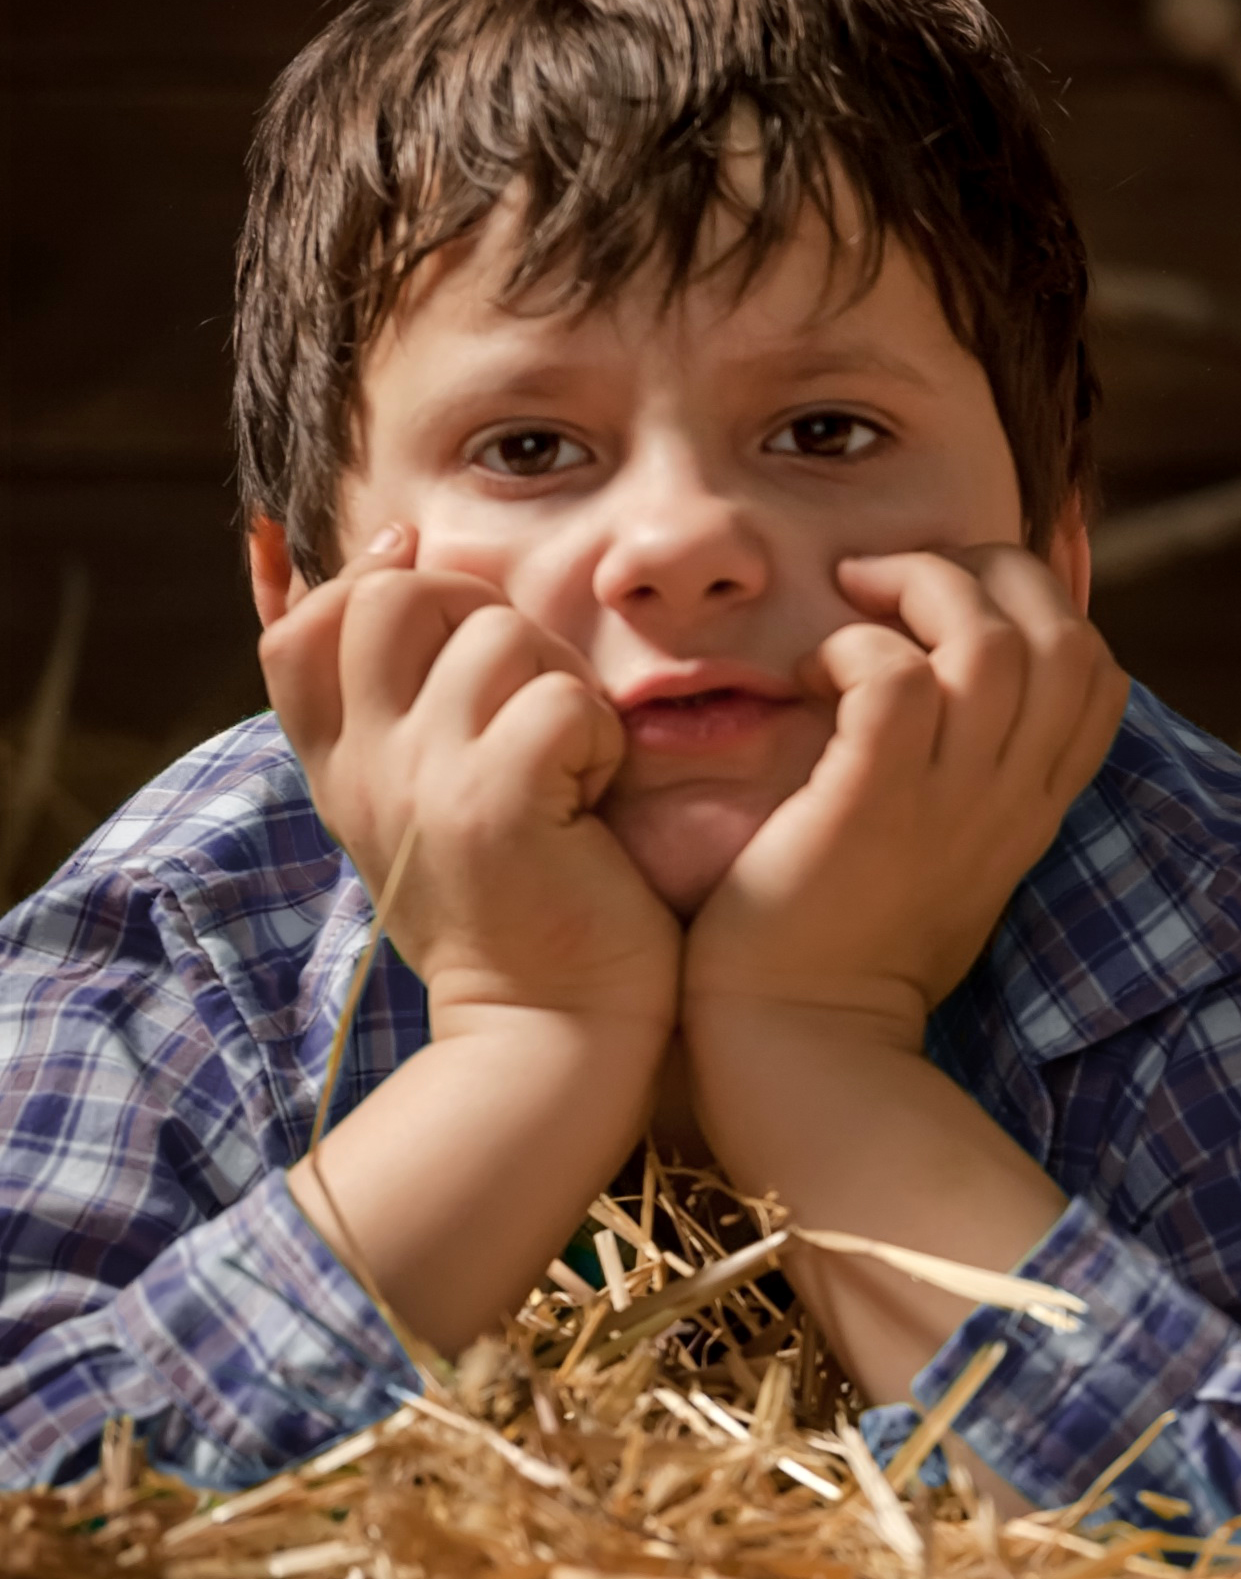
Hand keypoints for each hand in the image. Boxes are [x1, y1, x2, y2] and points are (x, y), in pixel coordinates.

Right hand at [255, 522, 677, 1038]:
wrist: (547, 1027)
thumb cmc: (515, 900)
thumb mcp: (422, 796)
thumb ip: (387, 698)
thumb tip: (357, 551)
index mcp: (339, 766)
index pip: (301, 630)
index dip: (366, 581)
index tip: (433, 591)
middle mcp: (362, 768)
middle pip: (394, 597)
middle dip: (483, 610)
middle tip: (531, 687)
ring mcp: (419, 783)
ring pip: (499, 635)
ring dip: (561, 679)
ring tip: (572, 758)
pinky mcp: (494, 804)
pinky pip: (560, 700)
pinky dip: (601, 734)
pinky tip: (596, 794)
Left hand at [680, 548, 1125, 1056]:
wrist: (804, 1043)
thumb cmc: (852, 943)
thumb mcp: (950, 856)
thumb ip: (971, 782)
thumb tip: (948, 694)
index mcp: (1034, 806)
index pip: (1100, 673)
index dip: (1042, 608)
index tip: (957, 608)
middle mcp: (1010, 797)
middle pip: (1064, 635)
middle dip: (989, 571)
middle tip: (897, 580)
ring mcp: (949, 802)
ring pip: (991, 641)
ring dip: (919, 589)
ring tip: (853, 600)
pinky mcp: (872, 804)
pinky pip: (894, 679)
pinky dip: (852, 648)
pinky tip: (809, 674)